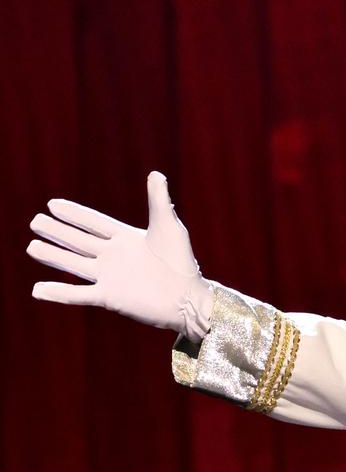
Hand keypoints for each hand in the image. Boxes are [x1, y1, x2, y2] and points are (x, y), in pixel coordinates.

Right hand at [27, 171, 212, 340]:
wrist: (188, 298)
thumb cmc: (181, 261)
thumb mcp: (169, 226)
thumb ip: (159, 201)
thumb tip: (156, 173)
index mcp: (125, 238)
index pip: (93, 223)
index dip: (74, 214)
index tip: (53, 204)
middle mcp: (113, 257)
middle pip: (78, 241)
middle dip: (57, 231)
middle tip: (34, 221)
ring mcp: (109, 277)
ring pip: (73, 264)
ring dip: (52, 256)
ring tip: (31, 247)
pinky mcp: (109, 297)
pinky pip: (78, 294)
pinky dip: (58, 292)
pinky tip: (38, 289)